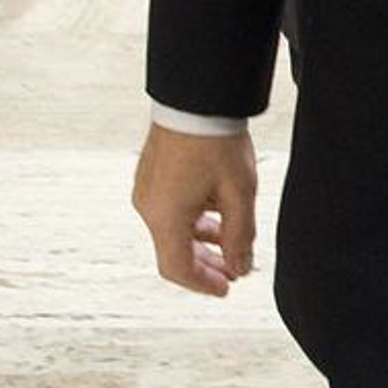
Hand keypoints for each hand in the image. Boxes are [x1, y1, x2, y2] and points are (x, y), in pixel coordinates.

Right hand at [132, 125, 257, 296]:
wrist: (196, 99)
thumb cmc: (216, 142)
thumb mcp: (239, 194)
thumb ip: (240, 237)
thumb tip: (240, 268)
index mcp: (166, 216)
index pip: (177, 269)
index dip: (203, 284)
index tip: (226, 288)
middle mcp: (148, 206)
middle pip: (174, 252)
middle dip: (205, 265)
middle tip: (233, 272)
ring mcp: (147, 190)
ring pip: (172, 230)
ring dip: (201, 242)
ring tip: (229, 242)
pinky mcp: (150, 176)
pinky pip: (169, 210)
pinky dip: (192, 220)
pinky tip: (216, 214)